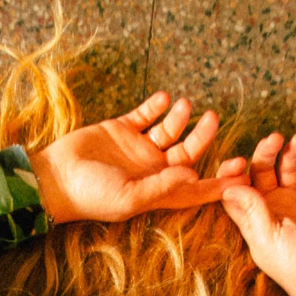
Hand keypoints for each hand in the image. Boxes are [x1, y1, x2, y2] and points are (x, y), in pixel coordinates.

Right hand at [28, 90, 248, 223]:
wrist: (54, 177)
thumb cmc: (90, 195)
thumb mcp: (128, 197)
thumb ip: (161, 186)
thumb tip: (193, 175)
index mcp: (156, 191)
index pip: (194, 187)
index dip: (217, 181)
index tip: (241, 172)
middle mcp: (151, 170)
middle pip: (187, 152)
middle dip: (203, 137)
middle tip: (213, 119)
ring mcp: (137, 148)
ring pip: (169, 130)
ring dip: (180, 117)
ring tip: (184, 104)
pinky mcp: (121, 129)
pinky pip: (145, 114)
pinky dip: (155, 105)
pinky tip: (163, 98)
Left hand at [220, 131, 295, 295]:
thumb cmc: (295, 265)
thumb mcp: (268, 236)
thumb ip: (252, 209)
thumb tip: (227, 185)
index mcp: (251, 218)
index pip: (235, 188)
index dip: (234, 172)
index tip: (239, 161)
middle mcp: (271, 208)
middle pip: (261, 172)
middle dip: (265, 153)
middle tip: (275, 138)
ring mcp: (295, 203)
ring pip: (288, 169)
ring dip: (290, 153)